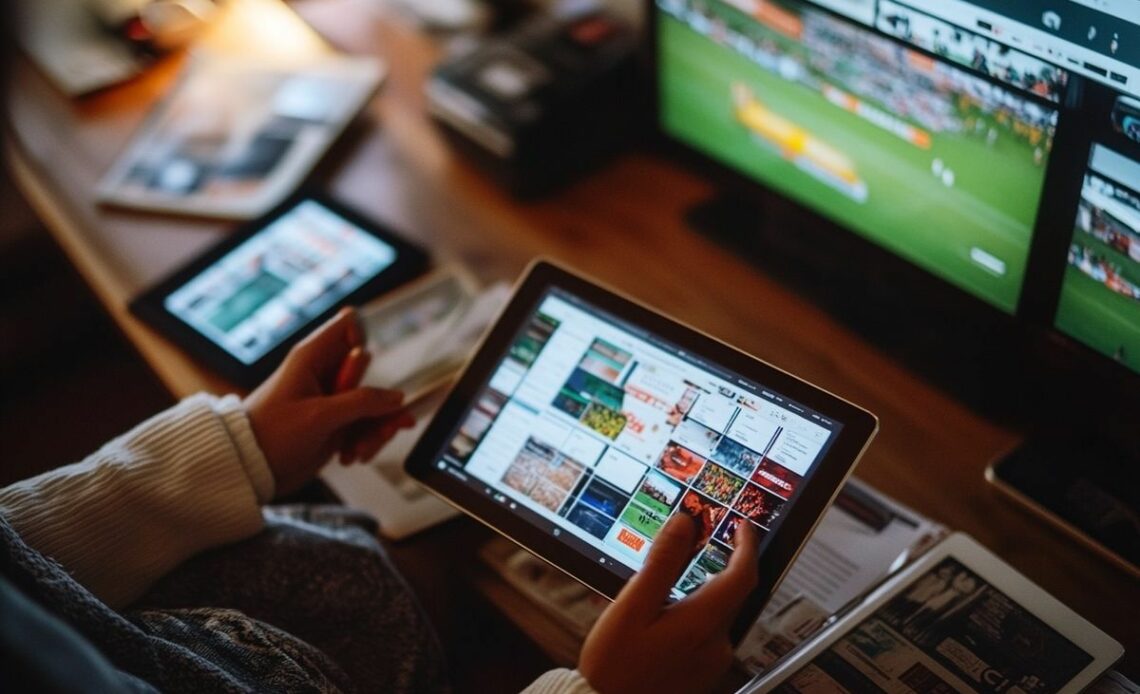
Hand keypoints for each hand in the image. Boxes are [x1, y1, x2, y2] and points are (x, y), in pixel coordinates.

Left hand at [245, 308, 415, 496]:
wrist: (249, 470)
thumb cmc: (270, 435)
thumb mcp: (320, 416)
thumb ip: (362, 403)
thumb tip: (397, 398)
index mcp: (313, 358)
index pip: (350, 324)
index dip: (361, 343)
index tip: (356, 374)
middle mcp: (325, 375)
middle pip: (370, 372)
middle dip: (377, 402)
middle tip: (370, 427)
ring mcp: (332, 401)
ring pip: (374, 403)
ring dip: (374, 429)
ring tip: (358, 451)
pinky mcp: (335, 424)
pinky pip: (367, 425)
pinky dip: (365, 442)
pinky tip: (350, 456)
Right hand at [578, 514, 758, 693]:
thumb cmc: (616, 667)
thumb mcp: (631, 607)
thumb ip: (662, 563)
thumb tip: (684, 524)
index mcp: (702, 623)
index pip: (742, 575)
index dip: (745, 546)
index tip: (742, 526)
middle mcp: (716, 644)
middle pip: (728, 593)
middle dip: (713, 567)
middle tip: (689, 547)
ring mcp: (712, 663)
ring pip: (714, 614)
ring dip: (695, 595)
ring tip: (656, 595)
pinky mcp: (703, 674)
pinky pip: (705, 635)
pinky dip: (689, 618)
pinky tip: (659, 623)